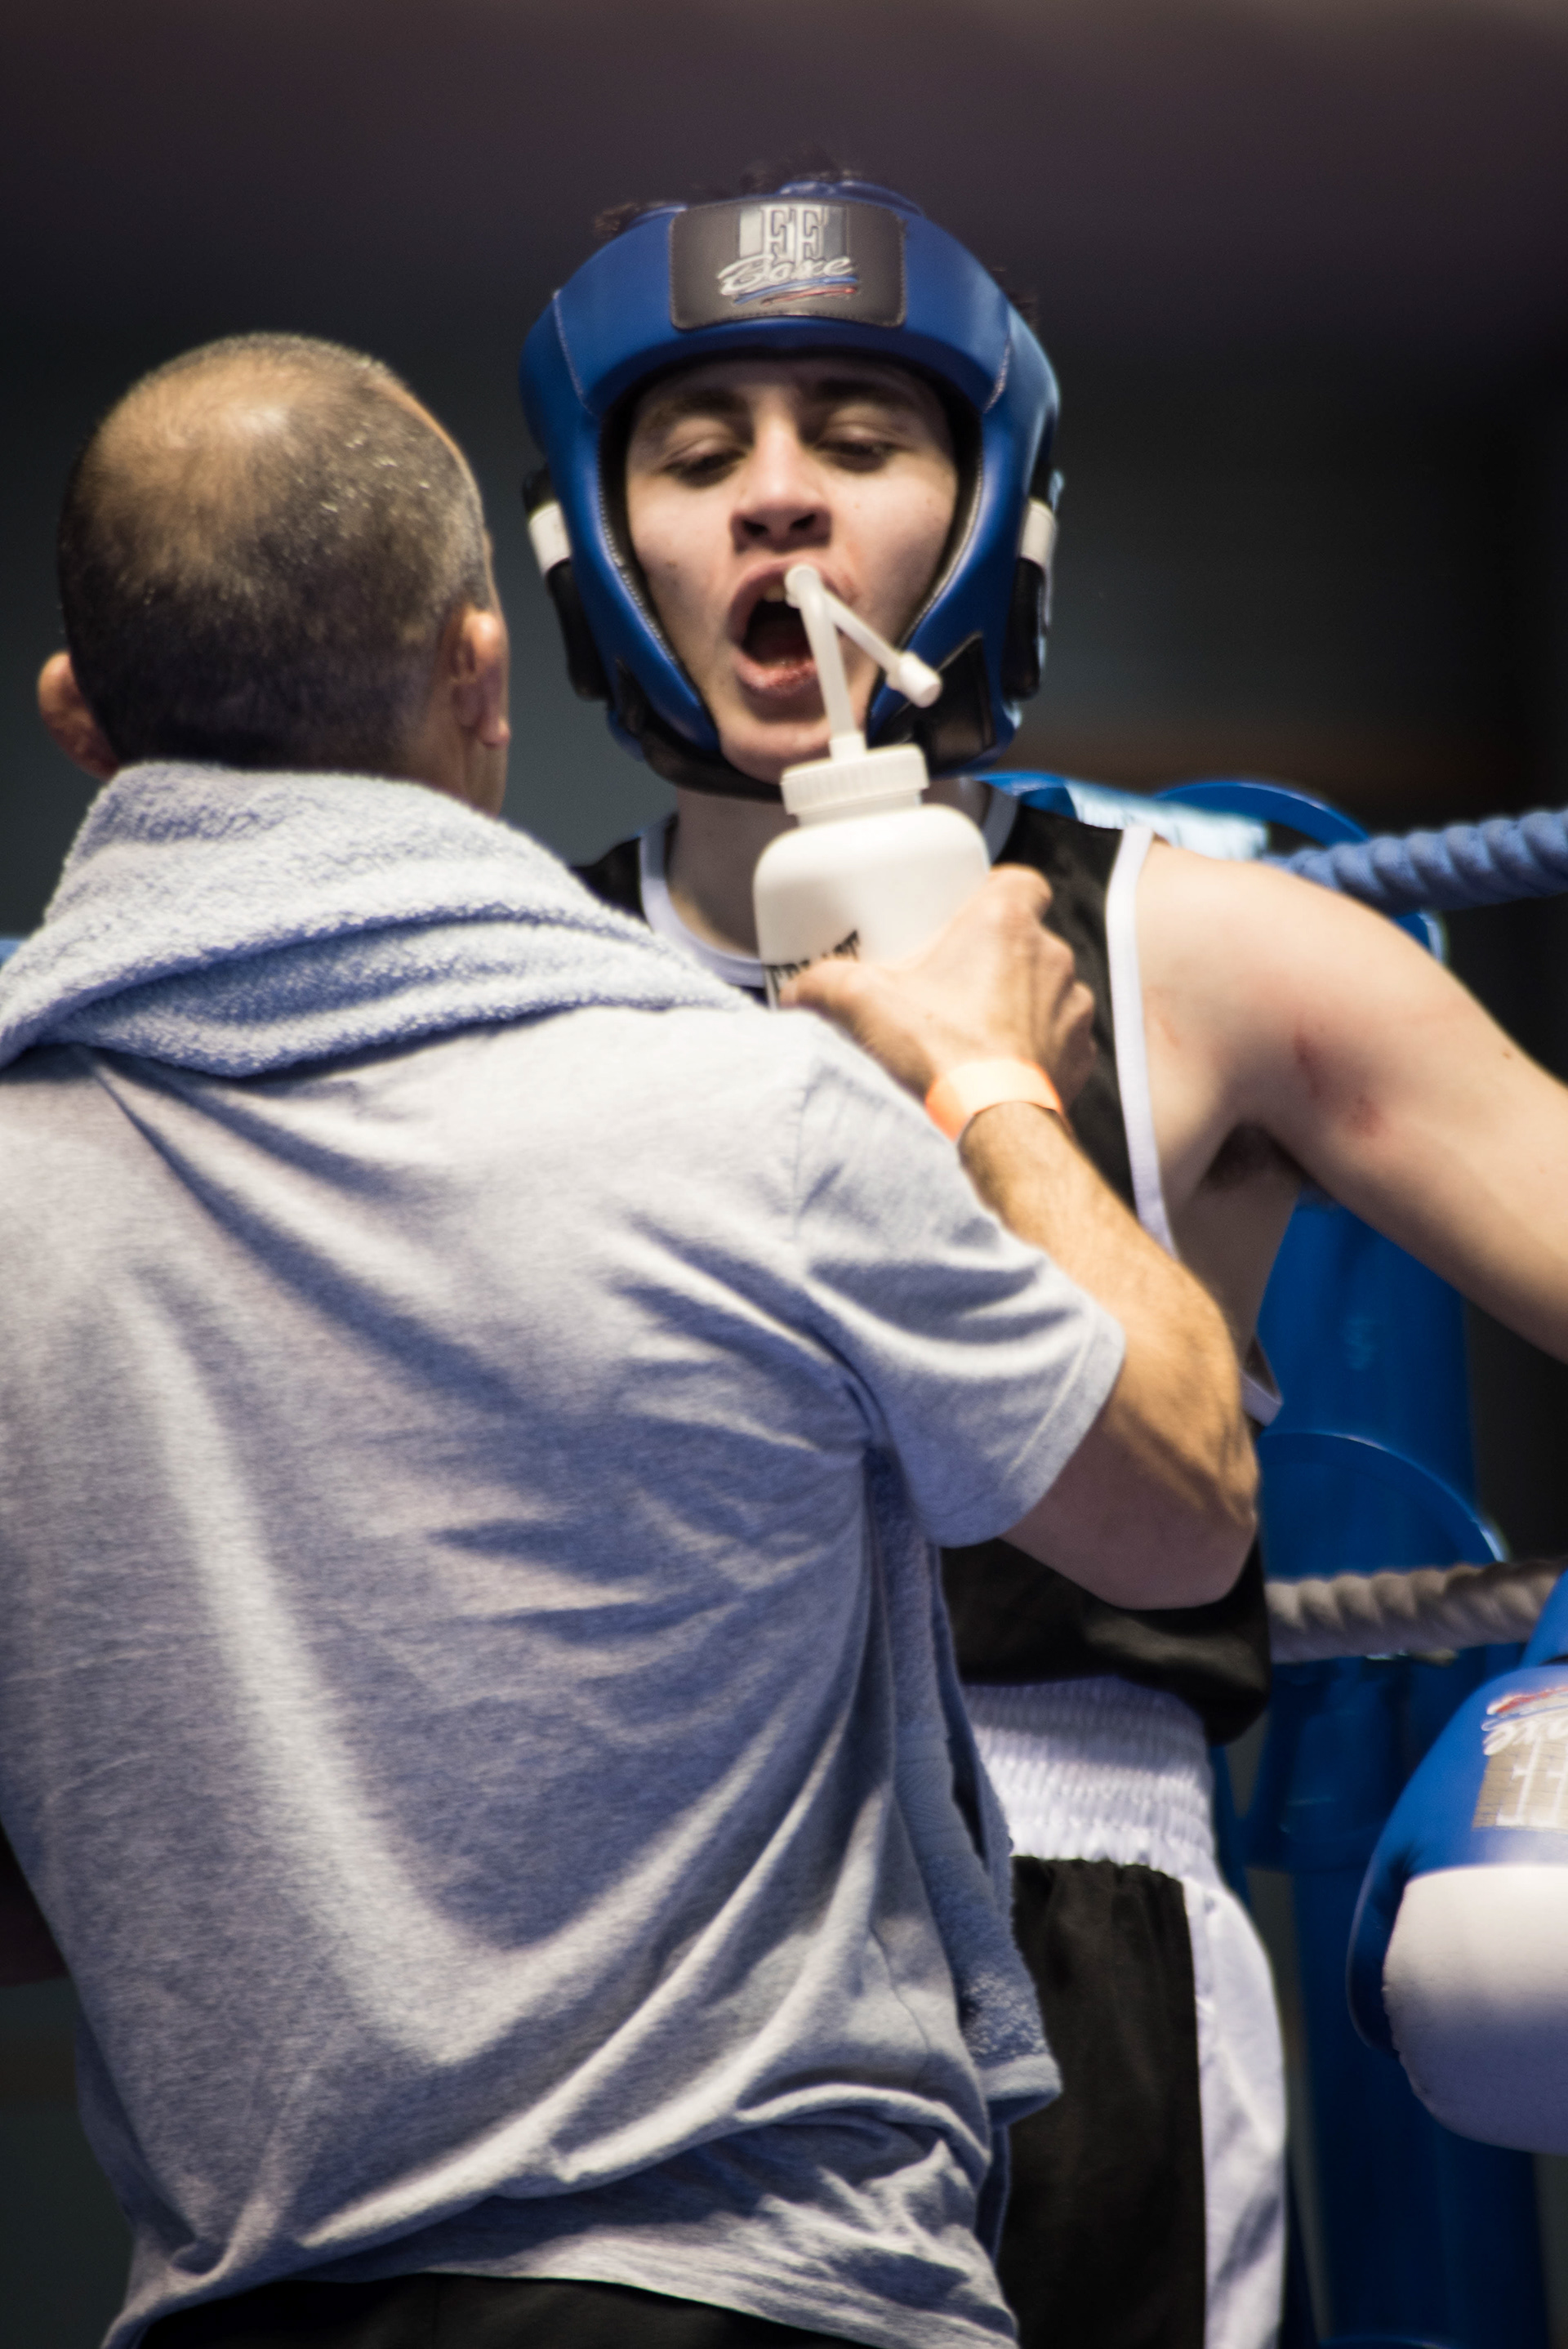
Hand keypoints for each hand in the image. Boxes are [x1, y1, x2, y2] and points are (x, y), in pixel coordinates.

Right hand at [780, 865, 1096, 1105]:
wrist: (993, 1123)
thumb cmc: (942, 1053)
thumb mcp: (863, 1003)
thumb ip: (823, 984)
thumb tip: (797, 991)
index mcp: (1006, 922)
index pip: (1021, 882)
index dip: (995, 894)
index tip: (964, 915)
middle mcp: (1051, 956)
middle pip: (1025, 939)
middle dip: (993, 956)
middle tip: (951, 980)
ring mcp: (1072, 1006)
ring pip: (1044, 988)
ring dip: (1018, 1002)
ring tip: (974, 1027)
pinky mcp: (1079, 1054)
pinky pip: (1058, 1037)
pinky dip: (1034, 1047)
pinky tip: (998, 1064)